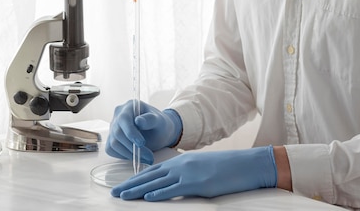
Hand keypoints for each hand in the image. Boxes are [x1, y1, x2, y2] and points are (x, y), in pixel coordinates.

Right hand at [105, 100, 181, 164]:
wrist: (159, 132)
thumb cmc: (159, 124)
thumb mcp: (160, 121)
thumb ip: (150, 119)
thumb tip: (138, 121)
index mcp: (129, 106)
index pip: (124, 119)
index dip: (131, 132)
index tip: (142, 143)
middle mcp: (118, 115)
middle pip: (118, 133)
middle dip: (133, 147)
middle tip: (148, 156)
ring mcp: (113, 128)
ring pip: (114, 144)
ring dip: (129, 154)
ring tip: (146, 158)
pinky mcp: (112, 139)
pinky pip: (112, 150)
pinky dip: (124, 156)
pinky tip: (136, 156)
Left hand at [111, 146, 276, 200]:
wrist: (245, 164)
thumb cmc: (226, 168)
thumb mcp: (202, 169)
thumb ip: (186, 175)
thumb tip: (176, 185)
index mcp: (182, 161)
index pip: (154, 171)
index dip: (137, 179)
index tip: (124, 186)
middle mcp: (181, 165)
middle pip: (150, 176)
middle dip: (130, 185)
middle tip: (114, 192)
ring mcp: (188, 174)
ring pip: (156, 182)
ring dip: (137, 190)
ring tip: (122, 196)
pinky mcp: (196, 184)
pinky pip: (173, 189)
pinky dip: (158, 193)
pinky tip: (147, 197)